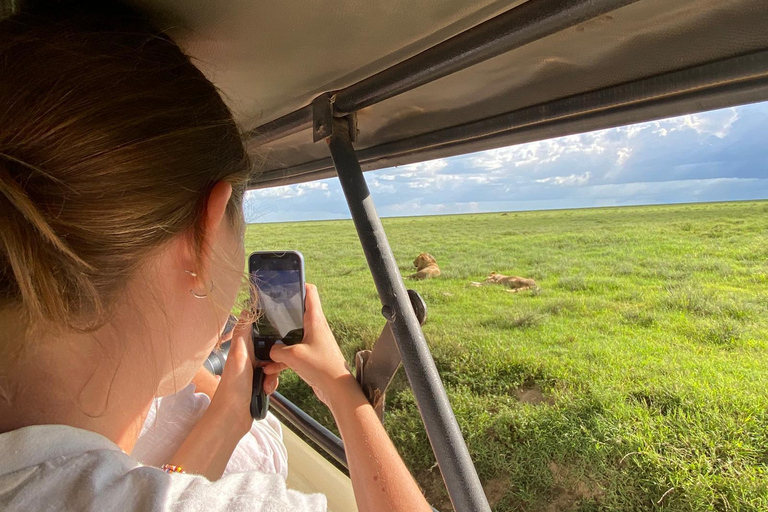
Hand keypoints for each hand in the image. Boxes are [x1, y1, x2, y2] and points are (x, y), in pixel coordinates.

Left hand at [207, 311, 283, 434]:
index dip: (268, 330)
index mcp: (241, 349)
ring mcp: (252, 374)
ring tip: (266, 385)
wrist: (231, 418)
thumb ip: (242, 334)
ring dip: (273, 375)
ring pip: (273, 366)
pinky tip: (266, 392)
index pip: (257, 333)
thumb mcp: (239, 356)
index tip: (280, 330)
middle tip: (270, 368)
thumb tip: (246, 309)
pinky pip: (272, 380)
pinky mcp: (257, 386)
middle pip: (269, 350)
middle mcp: (246, 360)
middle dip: (276, 359)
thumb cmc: (233, 387)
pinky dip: (272, 386)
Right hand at [270, 284, 350, 405]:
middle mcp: (315, 328)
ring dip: (278, 343)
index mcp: (315, 320)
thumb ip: (276, 350)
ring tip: (264, 349)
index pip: (310, 292)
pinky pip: (292, 353)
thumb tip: (270, 350)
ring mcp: (313, 342)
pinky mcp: (310, 356)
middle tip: (267, 314)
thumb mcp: (292, 356)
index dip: (299, 283)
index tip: (286, 282)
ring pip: (291, 336)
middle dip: (281, 315)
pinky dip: (281, 359)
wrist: (336, 390)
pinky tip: (270, 368)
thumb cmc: (322, 368)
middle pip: (297, 313)